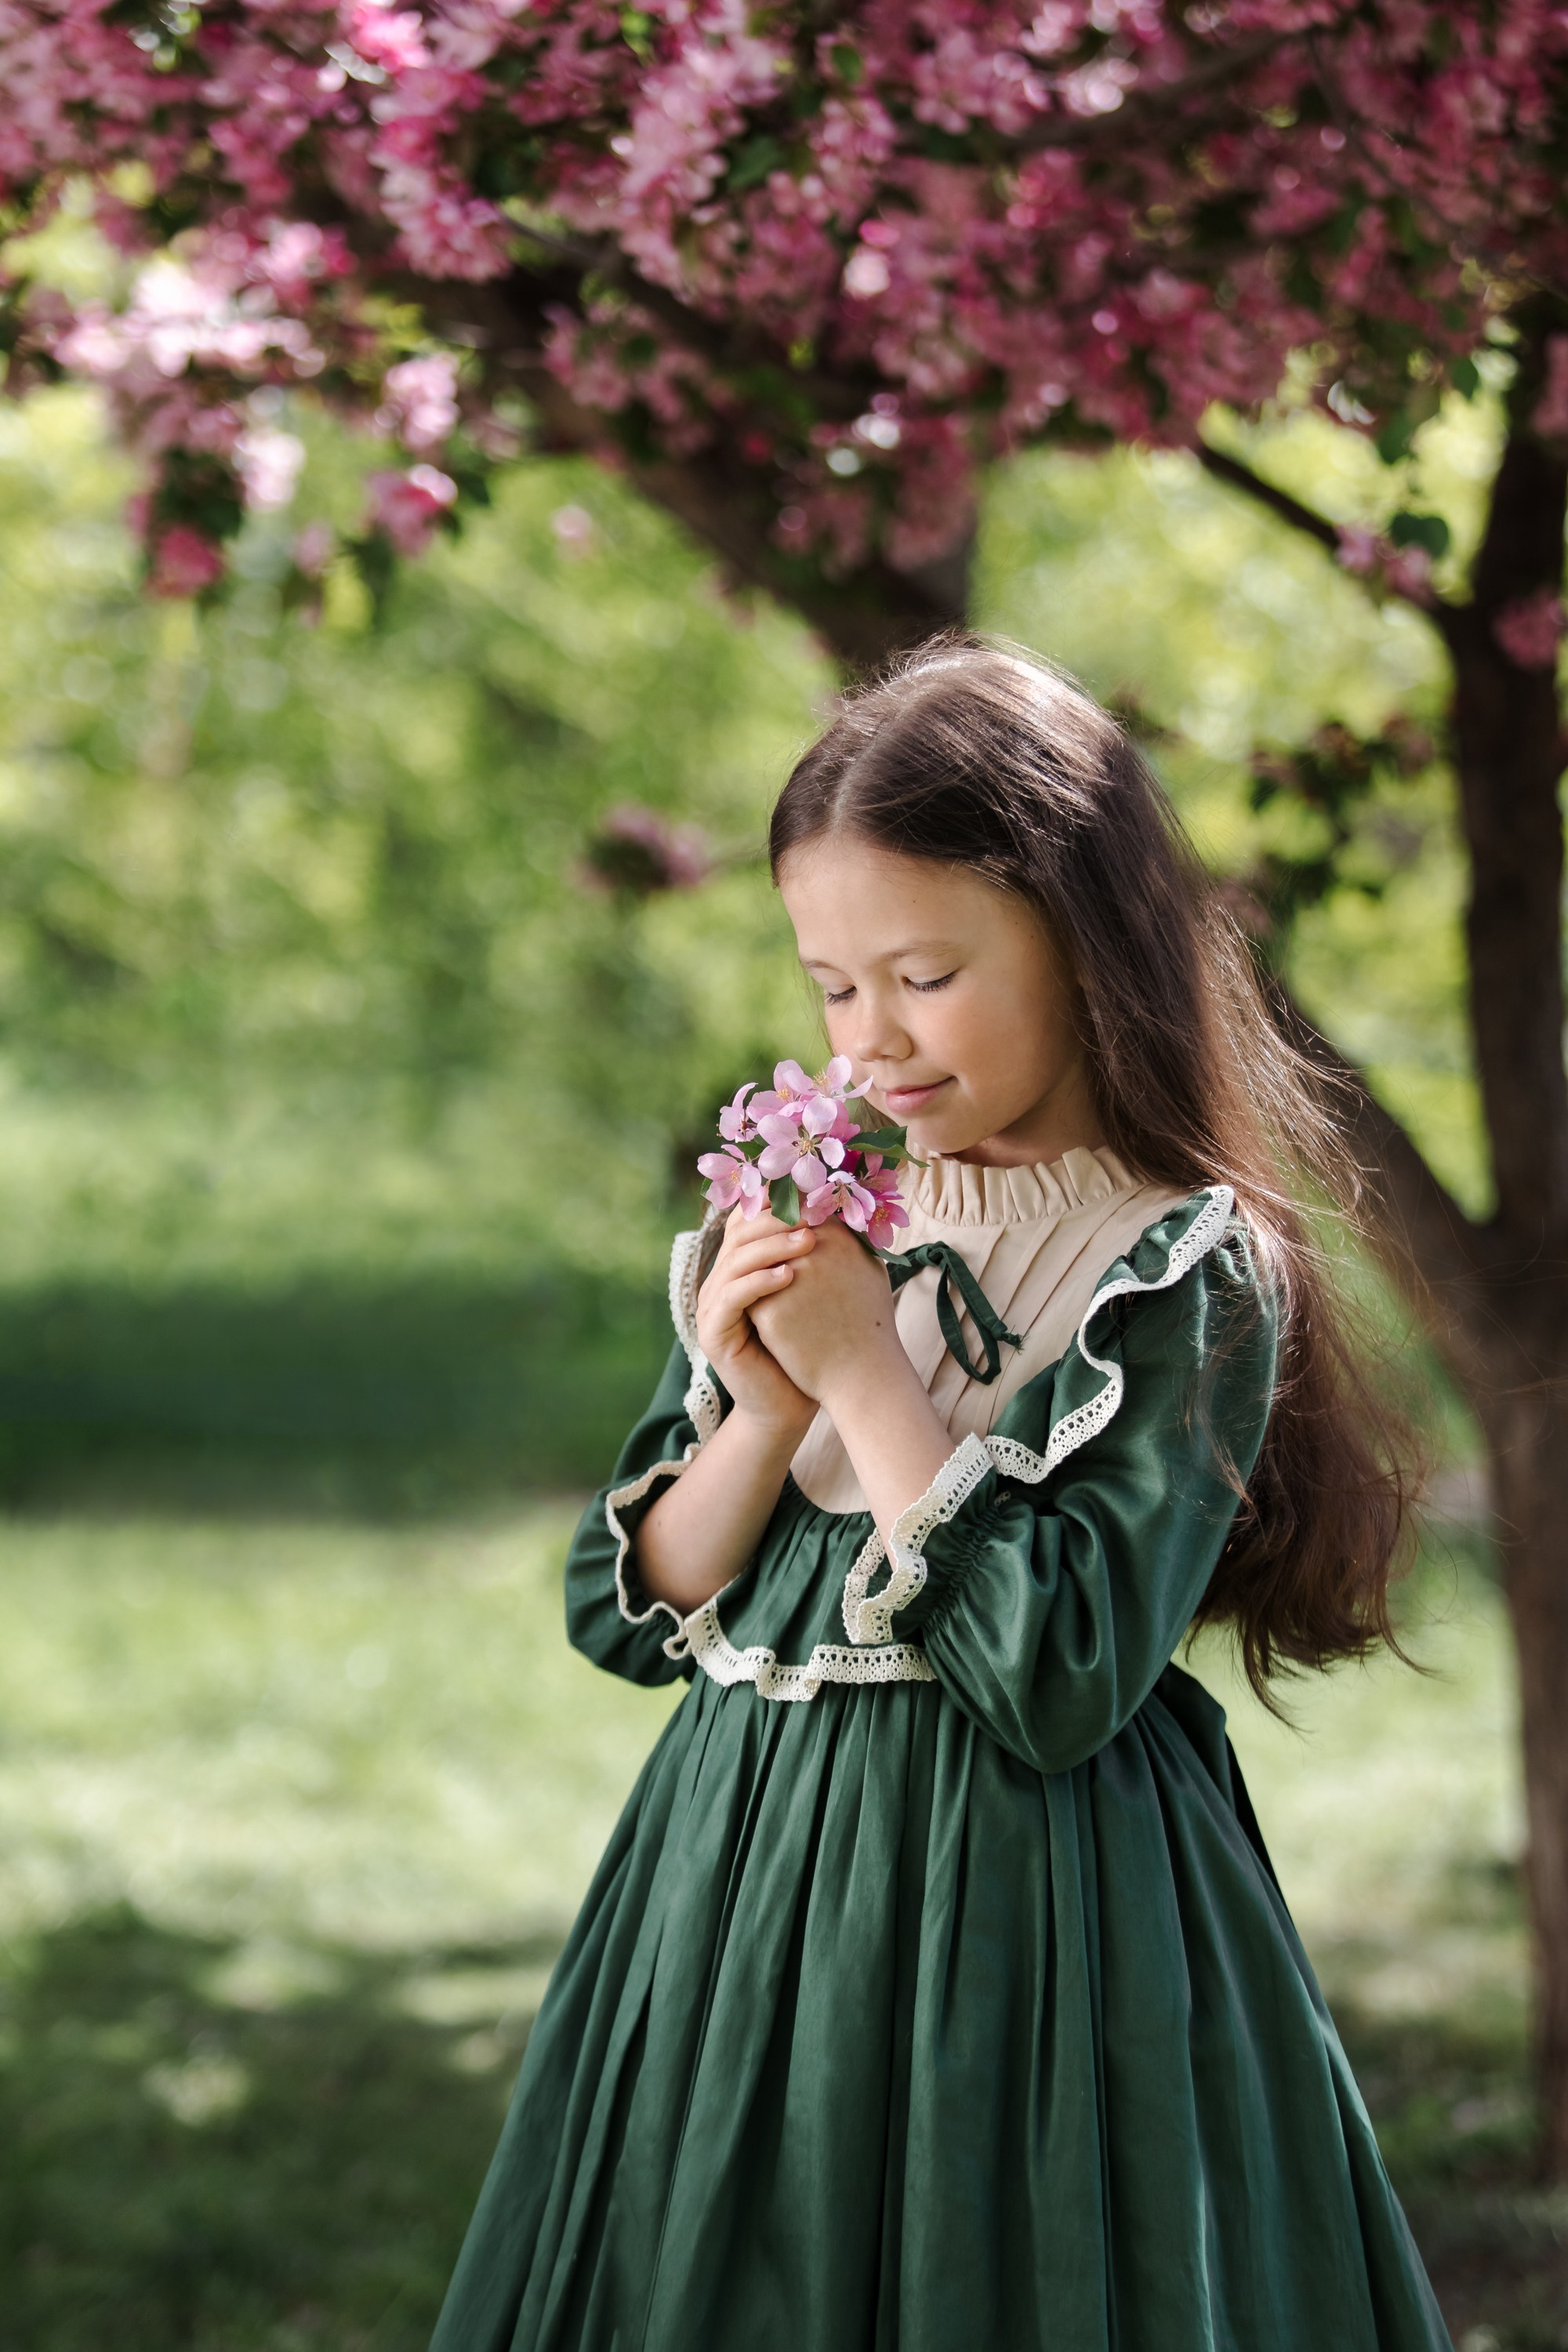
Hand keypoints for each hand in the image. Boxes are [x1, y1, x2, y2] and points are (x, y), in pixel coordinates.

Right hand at [695, 1209, 820, 1438]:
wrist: (793, 1401)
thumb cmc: (809, 1346)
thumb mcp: (812, 1290)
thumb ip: (814, 1253)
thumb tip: (841, 1206)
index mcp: (739, 1266)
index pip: (748, 1221)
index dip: (776, 1204)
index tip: (814, 1193)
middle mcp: (719, 1280)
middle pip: (738, 1234)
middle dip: (777, 1220)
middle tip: (813, 1213)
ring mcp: (711, 1306)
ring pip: (735, 1261)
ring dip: (773, 1247)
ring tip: (809, 1240)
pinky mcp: (712, 1332)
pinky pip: (732, 1297)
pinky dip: (759, 1281)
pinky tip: (790, 1275)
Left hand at [749, 1217, 903, 1406]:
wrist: (862, 1374)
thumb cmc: (869, 1322)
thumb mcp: (868, 1268)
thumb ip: (847, 1236)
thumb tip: (826, 1211)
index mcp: (839, 1236)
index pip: (798, 1206)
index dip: (783, 1210)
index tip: (775, 1219)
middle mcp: (814, 1251)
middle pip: (770, 1227)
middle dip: (761, 1233)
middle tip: (753, 1240)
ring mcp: (790, 1279)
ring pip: (753, 1257)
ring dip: (752, 1263)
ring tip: (752, 1273)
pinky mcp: (769, 1310)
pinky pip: (747, 1290)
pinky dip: (750, 1294)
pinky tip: (755, 1305)